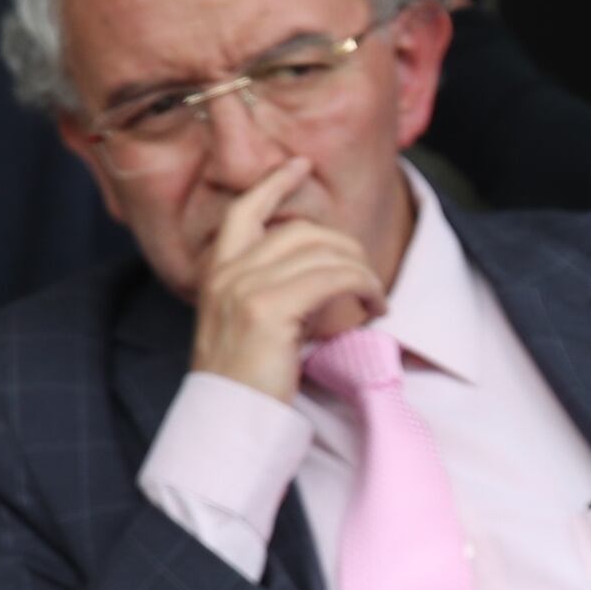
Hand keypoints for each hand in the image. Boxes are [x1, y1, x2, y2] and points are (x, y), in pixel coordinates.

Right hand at [188, 156, 387, 401]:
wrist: (226, 425)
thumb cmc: (243, 387)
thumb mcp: (242, 329)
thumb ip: (265, 294)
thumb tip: (318, 276)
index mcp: (215, 274)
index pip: (245, 212)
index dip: (275, 183)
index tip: (301, 164)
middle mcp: (225, 273)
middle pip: (300, 231)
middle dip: (345, 247)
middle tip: (368, 279)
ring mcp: (244, 288)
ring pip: (321, 252)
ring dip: (361, 271)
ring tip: (376, 300)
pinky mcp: (268, 309)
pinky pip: (331, 278)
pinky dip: (363, 286)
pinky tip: (373, 307)